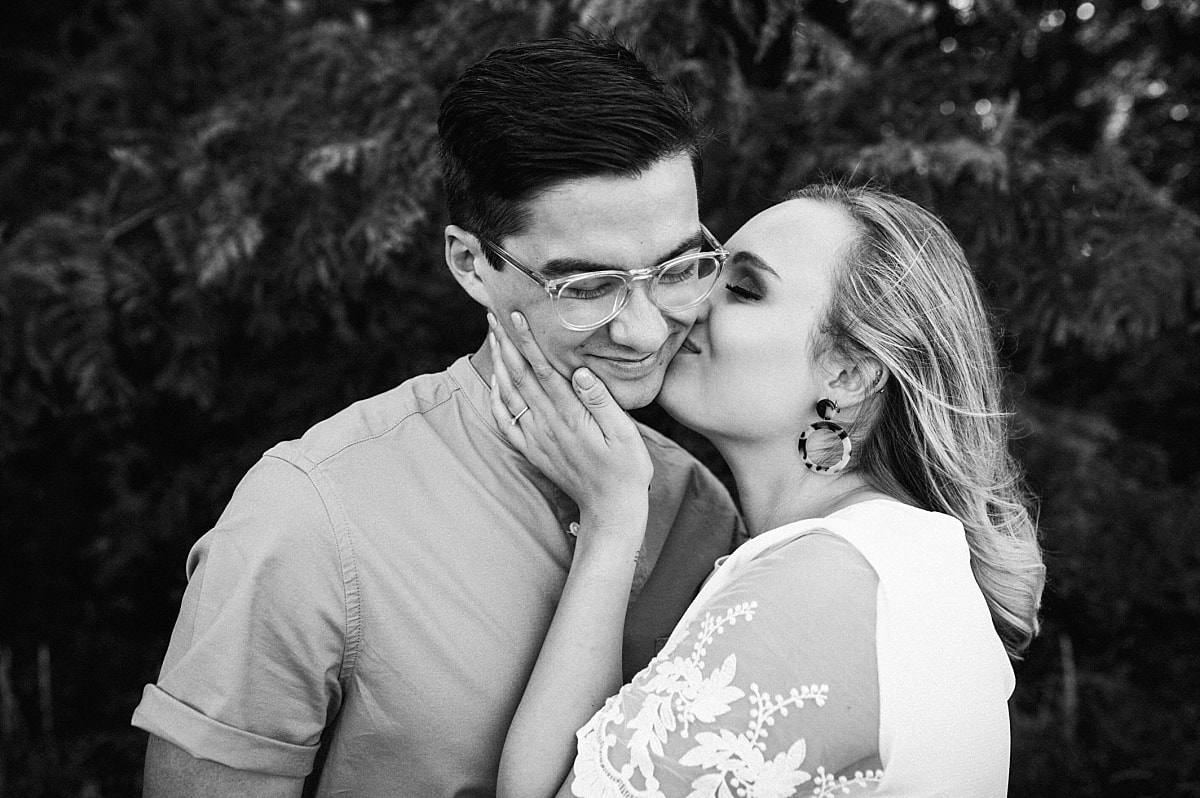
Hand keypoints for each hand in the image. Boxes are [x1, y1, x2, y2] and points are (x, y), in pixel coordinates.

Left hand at [487, 311, 652, 527]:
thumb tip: (581, 371)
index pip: (543, 369)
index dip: (528, 341)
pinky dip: (495, 398)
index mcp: (570, 415)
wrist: (611, 508)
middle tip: (493, 315)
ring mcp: (536, 438)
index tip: (516, 316)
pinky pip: (505, 421)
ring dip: (498, 363)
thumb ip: (601, 401)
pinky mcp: (532, 450)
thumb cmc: (626, 468)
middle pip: (519, 376)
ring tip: (493, 337)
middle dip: (506, 343)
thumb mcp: (624, 433)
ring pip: (508, 394)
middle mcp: (547, 424)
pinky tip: (495, 381)